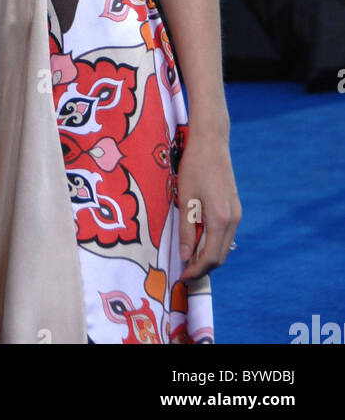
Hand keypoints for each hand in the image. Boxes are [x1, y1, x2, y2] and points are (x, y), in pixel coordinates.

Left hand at [176, 129, 240, 281]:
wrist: (212, 141)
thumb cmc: (195, 166)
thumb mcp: (186, 199)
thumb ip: (187, 230)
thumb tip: (186, 257)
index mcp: (221, 219)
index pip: (211, 257)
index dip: (196, 270)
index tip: (182, 277)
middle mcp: (233, 219)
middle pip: (220, 255)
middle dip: (203, 267)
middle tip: (184, 272)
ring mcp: (236, 213)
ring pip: (224, 245)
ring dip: (208, 255)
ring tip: (188, 259)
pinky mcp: (234, 206)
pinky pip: (225, 233)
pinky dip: (213, 243)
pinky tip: (198, 240)